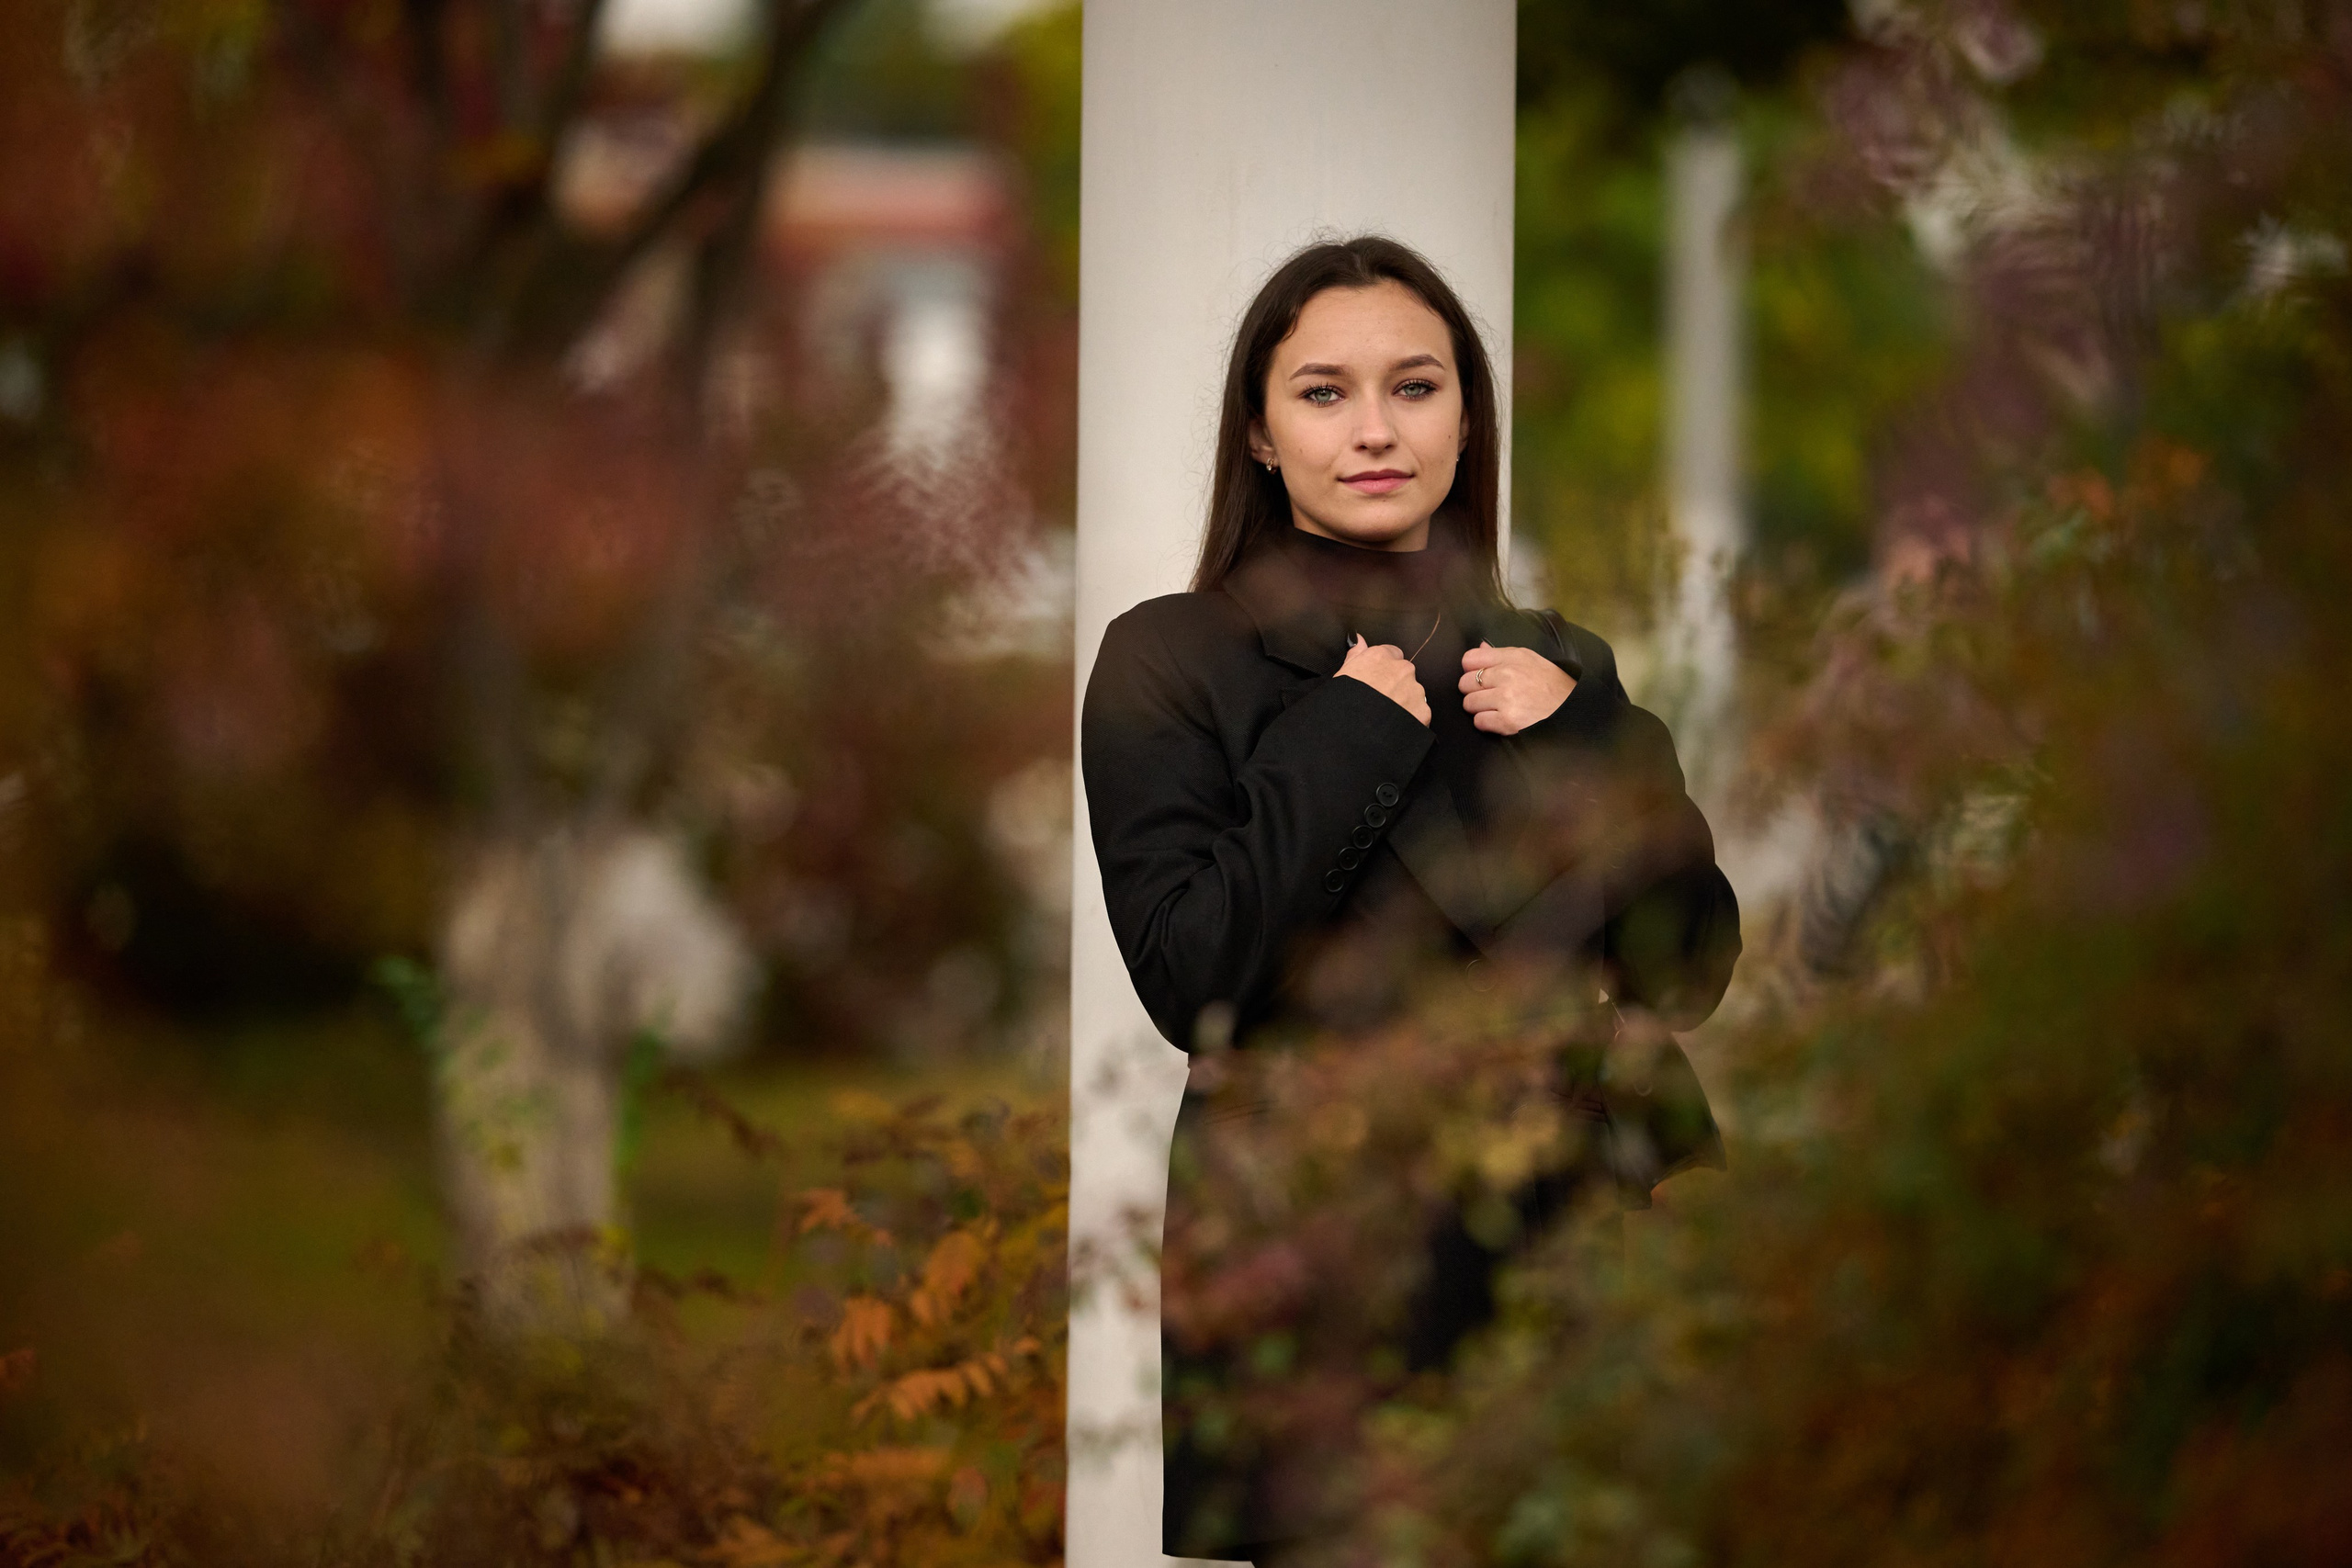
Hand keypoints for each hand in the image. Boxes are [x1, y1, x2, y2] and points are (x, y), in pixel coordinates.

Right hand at [1337, 634, 1430, 725]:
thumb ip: (1356, 653)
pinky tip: (1395, 726)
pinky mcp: (1423, 711)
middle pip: (1404, 674)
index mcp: (1381, 657)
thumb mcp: (1343, 673)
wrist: (1355, 731)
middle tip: (1381, 701)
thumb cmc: (1345, 703)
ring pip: (1413, 693)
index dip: (1384, 668)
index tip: (1378, 679)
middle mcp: (1401, 670)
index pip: (1392, 653)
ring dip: (1404, 702)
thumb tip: (1359, 639)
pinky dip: (1411, 719)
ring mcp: (1414, 690)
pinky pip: (1419, 713)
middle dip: (1396, 685)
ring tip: (1386, 717)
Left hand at [1459, 641, 1574, 734]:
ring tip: (1494, 708)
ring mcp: (1506, 698)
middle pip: (1464, 683)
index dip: (1470, 670)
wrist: (1570, 707)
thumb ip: (1501, 654)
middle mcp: (1507, 675)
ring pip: (1469, 703)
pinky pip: (1479, 721)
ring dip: (1479, 708)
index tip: (1478, 677)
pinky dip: (1486, 723)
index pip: (1469, 659)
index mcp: (1512, 657)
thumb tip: (1480, 647)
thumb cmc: (1551, 684)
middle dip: (1473, 691)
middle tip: (1487, 695)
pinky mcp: (1508, 720)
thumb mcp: (1529, 660)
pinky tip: (1498, 719)